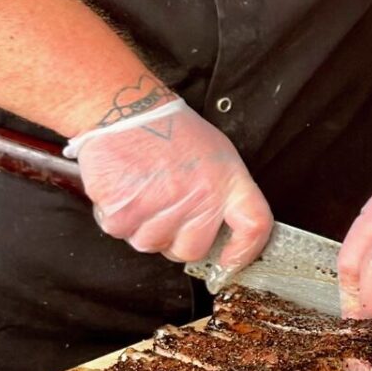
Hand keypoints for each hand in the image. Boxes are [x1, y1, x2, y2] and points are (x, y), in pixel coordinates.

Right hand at [68, 95, 273, 267]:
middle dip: (176, 238)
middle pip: (192, 250)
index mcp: (227, 181)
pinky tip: (123, 188)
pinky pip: (121, 233)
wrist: (123, 108)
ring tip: (142, 189)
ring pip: (152, 245)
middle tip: (164, 207)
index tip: (230, 262)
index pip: (254, 226)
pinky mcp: (124, 212)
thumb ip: (223, 193)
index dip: (244, 252)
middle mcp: (199, 197)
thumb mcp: (215, 154)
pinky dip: (117, 217)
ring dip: (144, 226)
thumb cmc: (168, 130)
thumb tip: (221, 230)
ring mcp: (161, 207)